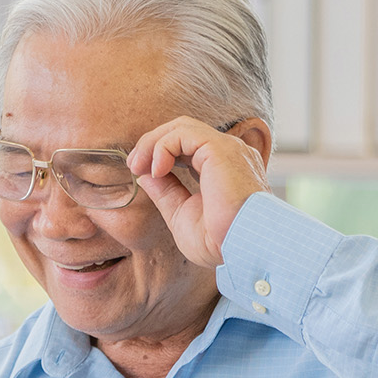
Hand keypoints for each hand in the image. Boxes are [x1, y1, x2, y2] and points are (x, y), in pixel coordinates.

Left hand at [128, 116, 270, 267]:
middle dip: (151, 144)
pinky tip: (157, 170)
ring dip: (153, 143)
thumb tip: (145, 176)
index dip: (158, 153)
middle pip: (182, 131)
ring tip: (139, 165)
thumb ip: (165, 192)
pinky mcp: (221, 149)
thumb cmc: (221, 241)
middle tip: (133, 165)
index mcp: (222, 169)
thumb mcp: (182, 215)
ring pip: (181, 127)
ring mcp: (227, 149)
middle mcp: (228, 155)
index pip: (186, 146)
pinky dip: (163, 146)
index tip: (138, 171)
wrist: (245, 249)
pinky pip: (184, 133)